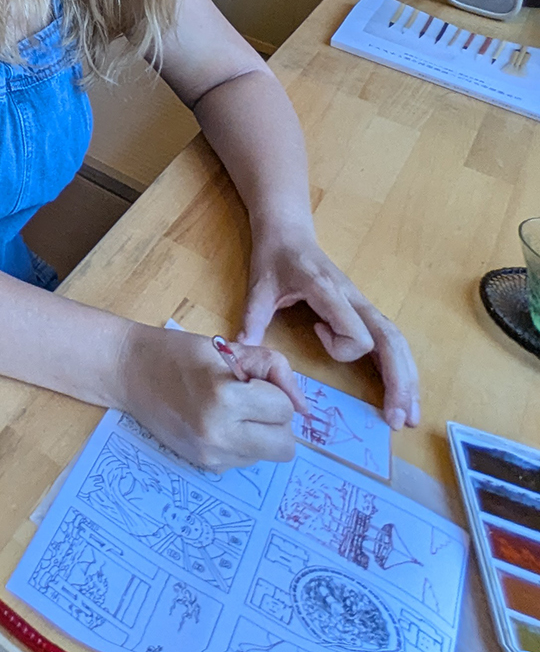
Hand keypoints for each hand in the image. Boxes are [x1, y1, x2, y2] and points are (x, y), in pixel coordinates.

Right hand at [115, 323, 298, 470]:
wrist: (129, 372)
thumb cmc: (179, 352)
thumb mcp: (228, 348)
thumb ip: (274, 369)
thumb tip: (304, 408)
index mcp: (224, 398)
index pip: (284, 410)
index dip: (274, 391)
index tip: (251, 380)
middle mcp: (219, 435)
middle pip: (284, 447)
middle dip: (276, 421)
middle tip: (253, 400)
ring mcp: (211, 456)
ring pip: (267, 456)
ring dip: (261, 434)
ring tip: (232, 410)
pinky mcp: (205, 467)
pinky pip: (245, 461)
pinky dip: (242, 443)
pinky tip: (218, 423)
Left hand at [237, 227, 419, 431]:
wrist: (288, 230)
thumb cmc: (274, 257)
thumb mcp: (259, 285)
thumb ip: (253, 317)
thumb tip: (242, 351)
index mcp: (329, 291)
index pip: (356, 331)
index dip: (341, 345)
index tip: (316, 331)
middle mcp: (354, 298)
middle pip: (388, 339)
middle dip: (397, 379)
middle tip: (398, 420)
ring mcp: (361, 303)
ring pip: (395, 340)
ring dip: (406, 377)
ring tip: (410, 416)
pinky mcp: (362, 309)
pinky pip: (388, 338)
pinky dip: (400, 366)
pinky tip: (405, 392)